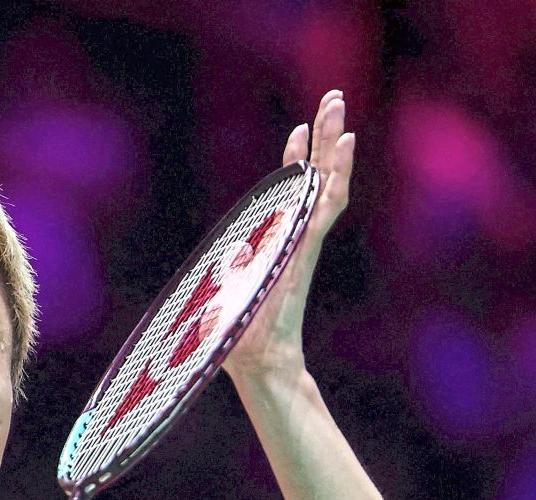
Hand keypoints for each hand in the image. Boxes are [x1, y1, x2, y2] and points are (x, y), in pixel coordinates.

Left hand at [222, 89, 354, 379]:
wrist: (258, 363)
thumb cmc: (237, 339)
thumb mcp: (217, 300)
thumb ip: (214, 289)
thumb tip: (190, 302)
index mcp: (274, 244)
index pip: (288, 195)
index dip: (294, 163)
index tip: (297, 133)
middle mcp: (294, 238)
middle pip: (314, 178)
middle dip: (322, 138)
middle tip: (332, 99)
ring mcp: (303, 241)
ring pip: (325, 182)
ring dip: (332, 143)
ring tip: (338, 106)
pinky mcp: (306, 249)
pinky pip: (326, 204)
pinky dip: (337, 173)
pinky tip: (345, 144)